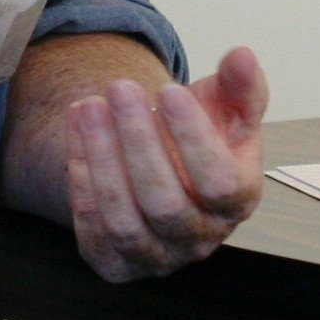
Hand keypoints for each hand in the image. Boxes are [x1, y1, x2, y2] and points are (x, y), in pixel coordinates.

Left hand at [54, 45, 268, 281]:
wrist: (165, 165)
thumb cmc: (202, 136)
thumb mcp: (228, 107)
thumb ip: (240, 85)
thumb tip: (243, 56)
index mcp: (237, 202)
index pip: (220, 183)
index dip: (194, 137)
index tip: (168, 89)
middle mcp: (200, 239)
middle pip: (166, 203)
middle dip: (138, 142)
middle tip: (120, 89)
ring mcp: (157, 256)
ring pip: (124, 221)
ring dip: (102, 159)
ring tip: (89, 107)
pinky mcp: (115, 263)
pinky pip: (92, 230)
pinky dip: (80, 178)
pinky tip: (76, 130)